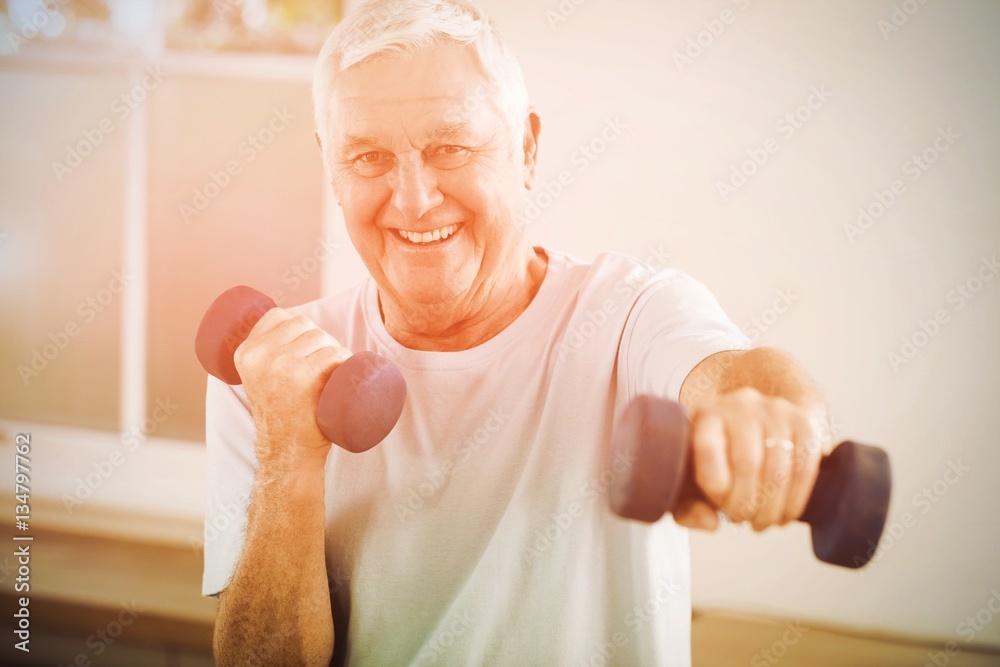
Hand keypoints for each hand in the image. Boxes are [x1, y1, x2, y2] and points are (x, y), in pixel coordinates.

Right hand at [234, 308, 351, 464]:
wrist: (288, 451)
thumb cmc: (281, 415)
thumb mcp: (259, 380)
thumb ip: (264, 356)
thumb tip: (286, 324)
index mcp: (246, 353)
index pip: (278, 316)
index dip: (299, 327)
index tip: (306, 348)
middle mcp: (260, 356)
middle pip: (304, 324)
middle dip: (320, 340)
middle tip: (323, 366)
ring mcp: (282, 364)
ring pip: (322, 337)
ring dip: (335, 351)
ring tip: (332, 374)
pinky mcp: (304, 376)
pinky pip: (335, 353)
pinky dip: (346, 360)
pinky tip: (344, 374)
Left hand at [672, 387, 829, 531]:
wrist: (754, 421)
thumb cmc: (716, 455)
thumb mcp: (691, 475)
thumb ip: (687, 505)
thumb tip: (710, 523)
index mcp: (705, 413)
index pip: (708, 451)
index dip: (715, 489)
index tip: (719, 508)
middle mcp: (740, 404)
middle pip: (747, 462)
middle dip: (746, 504)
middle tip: (742, 520)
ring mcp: (775, 411)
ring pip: (778, 469)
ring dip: (771, 508)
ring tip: (761, 523)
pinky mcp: (803, 423)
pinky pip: (804, 468)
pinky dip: (795, 500)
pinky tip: (784, 516)